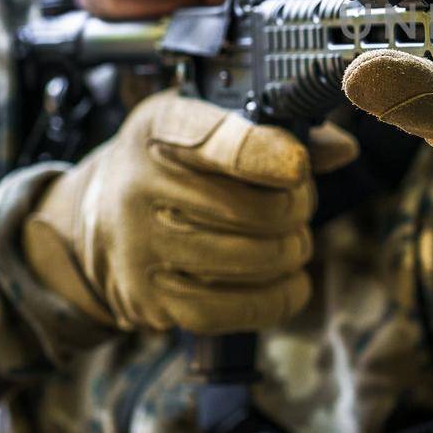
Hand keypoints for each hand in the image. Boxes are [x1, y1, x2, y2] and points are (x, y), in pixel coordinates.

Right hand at [21, 89, 356, 333]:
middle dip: (297, 207)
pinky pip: (236, 310)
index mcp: (159, 128)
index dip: (269, 155)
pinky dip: (279, 297)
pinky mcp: (152, 300)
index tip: (298, 166)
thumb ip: (278, 128)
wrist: (91, 222)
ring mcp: (142, 249)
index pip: (218, 140)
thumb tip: (342, 150)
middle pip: (255, 209)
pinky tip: (290, 279)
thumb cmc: (171, 163)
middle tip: (298, 203)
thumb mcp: (208, 121)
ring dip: (293, 250)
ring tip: (292, 238)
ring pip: (255, 259)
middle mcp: (141, 187)